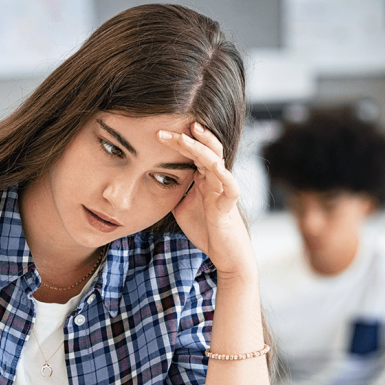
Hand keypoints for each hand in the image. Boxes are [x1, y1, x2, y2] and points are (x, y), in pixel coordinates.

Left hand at [157, 123, 255, 280]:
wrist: (224, 253)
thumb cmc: (205, 228)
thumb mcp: (181, 206)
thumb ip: (174, 191)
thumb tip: (153, 180)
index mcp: (203, 178)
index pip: (192, 152)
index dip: (176, 142)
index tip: (156, 134)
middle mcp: (215, 179)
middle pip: (204, 150)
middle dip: (185, 138)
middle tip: (163, 131)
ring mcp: (222, 190)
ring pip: (216, 161)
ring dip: (203, 147)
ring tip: (191, 134)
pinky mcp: (228, 206)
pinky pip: (231, 187)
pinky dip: (225, 176)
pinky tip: (215, 166)